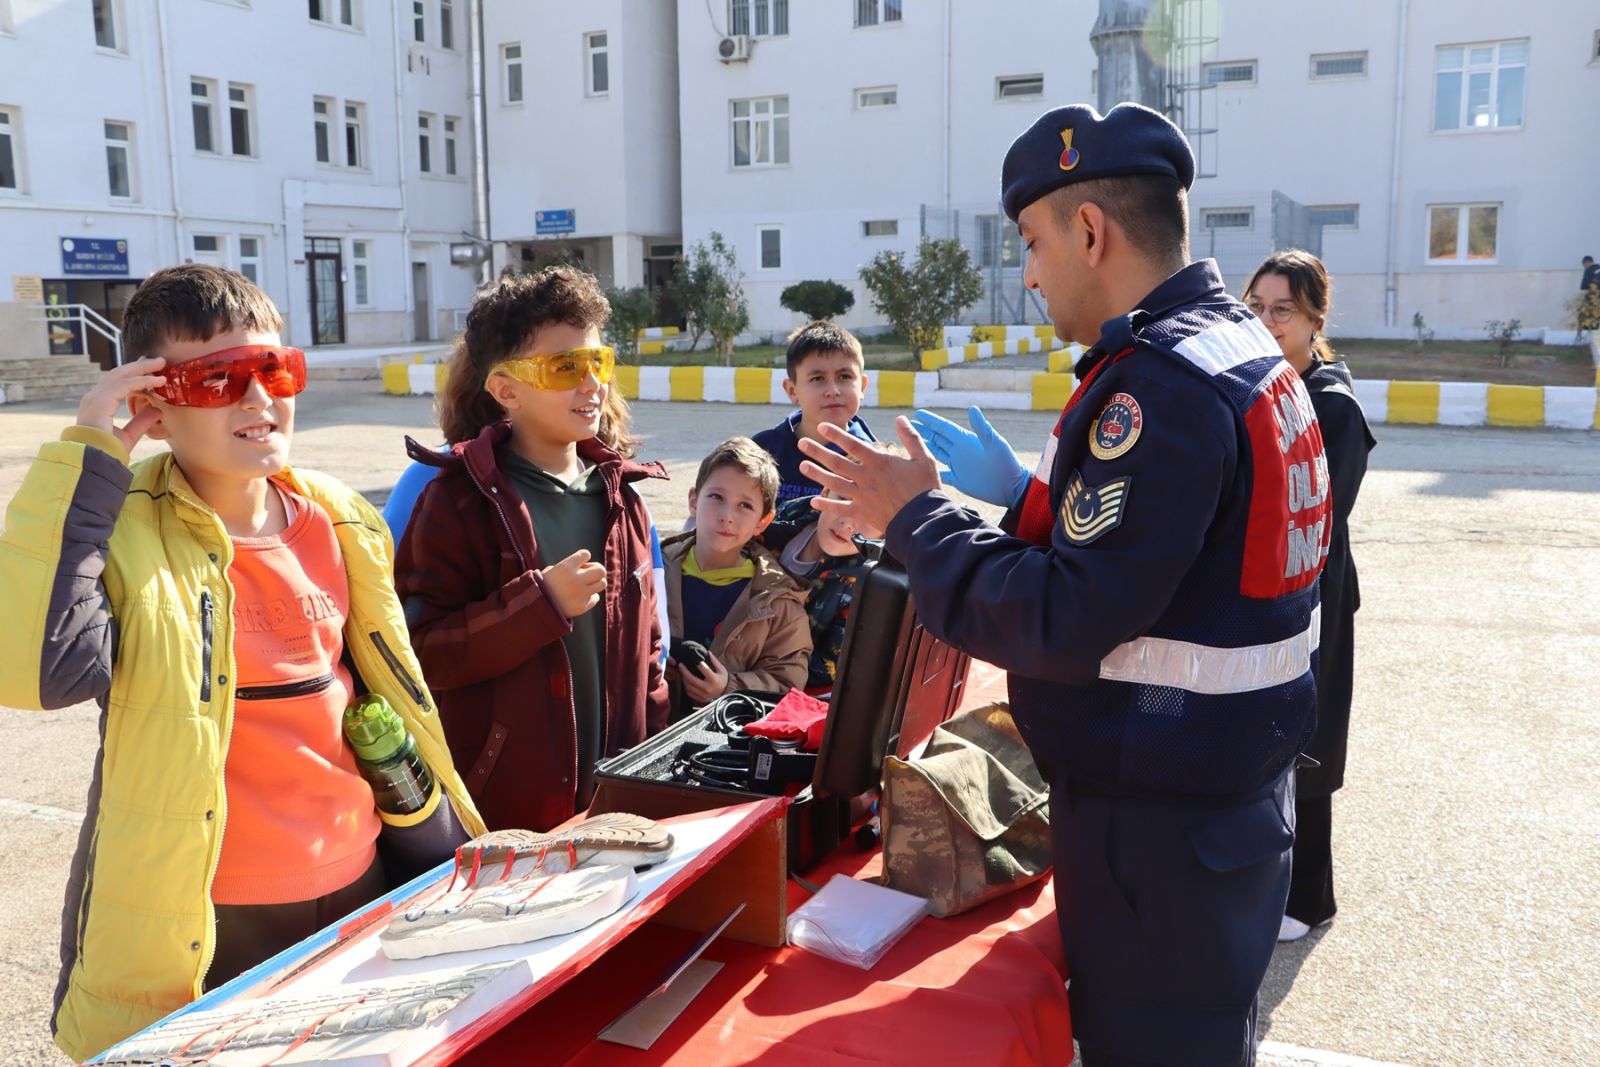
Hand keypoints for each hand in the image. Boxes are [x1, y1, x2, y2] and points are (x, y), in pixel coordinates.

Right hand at [77, 356, 166, 453]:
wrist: (93, 462)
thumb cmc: (107, 452)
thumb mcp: (129, 435)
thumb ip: (141, 422)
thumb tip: (157, 410)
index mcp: (98, 404)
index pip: (117, 383)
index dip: (134, 375)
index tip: (151, 370)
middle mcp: (94, 398)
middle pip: (118, 374)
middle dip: (139, 366)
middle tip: (158, 360)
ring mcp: (95, 398)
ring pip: (121, 375)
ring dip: (142, 368)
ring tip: (161, 364)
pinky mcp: (100, 401)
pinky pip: (124, 385)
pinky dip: (142, 380)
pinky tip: (157, 380)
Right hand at [539, 549, 605, 618]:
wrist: (534, 608)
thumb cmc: (540, 587)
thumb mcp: (549, 571)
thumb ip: (567, 566)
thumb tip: (584, 566)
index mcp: (565, 567)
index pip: (586, 554)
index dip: (583, 558)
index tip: (578, 563)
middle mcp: (576, 579)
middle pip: (600, 570)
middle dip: (596, 570)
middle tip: (588, 575)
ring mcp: (581, 594)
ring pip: (602, 584)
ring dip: (595, 583)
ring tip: (585, 586)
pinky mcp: (582, 606)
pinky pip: (595, 598)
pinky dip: (590, 597)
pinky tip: (580, 597)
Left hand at [680, 649, 729, 704]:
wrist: (726, 693)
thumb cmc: (723, 679)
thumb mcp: (721, 669)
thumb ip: (714, 661)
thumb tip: (708, 652)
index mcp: (714, 679)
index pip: (703, 669)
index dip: (698, 663)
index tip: (694, 659)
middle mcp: (708, 688)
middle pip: (691, 679)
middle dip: (684, 671)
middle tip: (680, 665)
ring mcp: (703, 695)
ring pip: (688, 686)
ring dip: (684, 679)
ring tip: (682, 672)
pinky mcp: (701, 699)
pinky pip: (689, 693)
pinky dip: (686, 686)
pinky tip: (686, 681)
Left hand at [797, 416, 940, 534]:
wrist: (923, 520)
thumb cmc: (926, 488)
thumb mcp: (924, 458)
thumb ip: (911, 437)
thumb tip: (901, 419)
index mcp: (879, 462)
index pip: (853, 445)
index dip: (836, 435)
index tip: (821, 426)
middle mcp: (866, 478)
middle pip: (836, 463)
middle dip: (818, 452)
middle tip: (802, 443)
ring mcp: (862, 496)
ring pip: (834, 483)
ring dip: (817, 474)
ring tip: (802, 466)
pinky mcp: (862, 513)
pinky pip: (840, 509)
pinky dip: (826, 506)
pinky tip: (813, 501)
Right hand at [908, 406, 1029, 507]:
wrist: (1012, 487)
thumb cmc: (1006, 463)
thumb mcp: (994, 443)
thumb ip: (982, 427)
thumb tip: (972, 408)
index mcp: (967, 440)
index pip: (944, 428)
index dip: (931, 421)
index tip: (918, 414)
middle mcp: (960, 450)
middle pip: (937, 438)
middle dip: (923, 431)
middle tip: (908, 425)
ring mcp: (958, 465)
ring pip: (937, 453)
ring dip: (924, 447)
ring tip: (911, 441)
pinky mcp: (959, 479)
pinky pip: (941, 473)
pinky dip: (931, 470)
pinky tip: (920, 468)